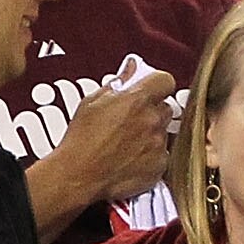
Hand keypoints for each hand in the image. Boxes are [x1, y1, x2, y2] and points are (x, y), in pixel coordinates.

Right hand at [45, 60, 179, 205]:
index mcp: (138, 99)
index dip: (157, 84)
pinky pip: (162, 156)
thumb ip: (118, 82)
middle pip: (166, 107)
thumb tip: (131, 68)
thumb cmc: (81, 140)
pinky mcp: (158, 166)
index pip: (165, 80)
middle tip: (133, 120)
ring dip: (152, 134)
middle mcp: (152, 120)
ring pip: (164, 132)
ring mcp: (157, 144)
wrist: (77, 175)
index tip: (151, 89)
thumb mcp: (92, 101)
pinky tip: (131, 159)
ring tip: (128, 143)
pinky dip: (151, 157)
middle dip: (153, 111)